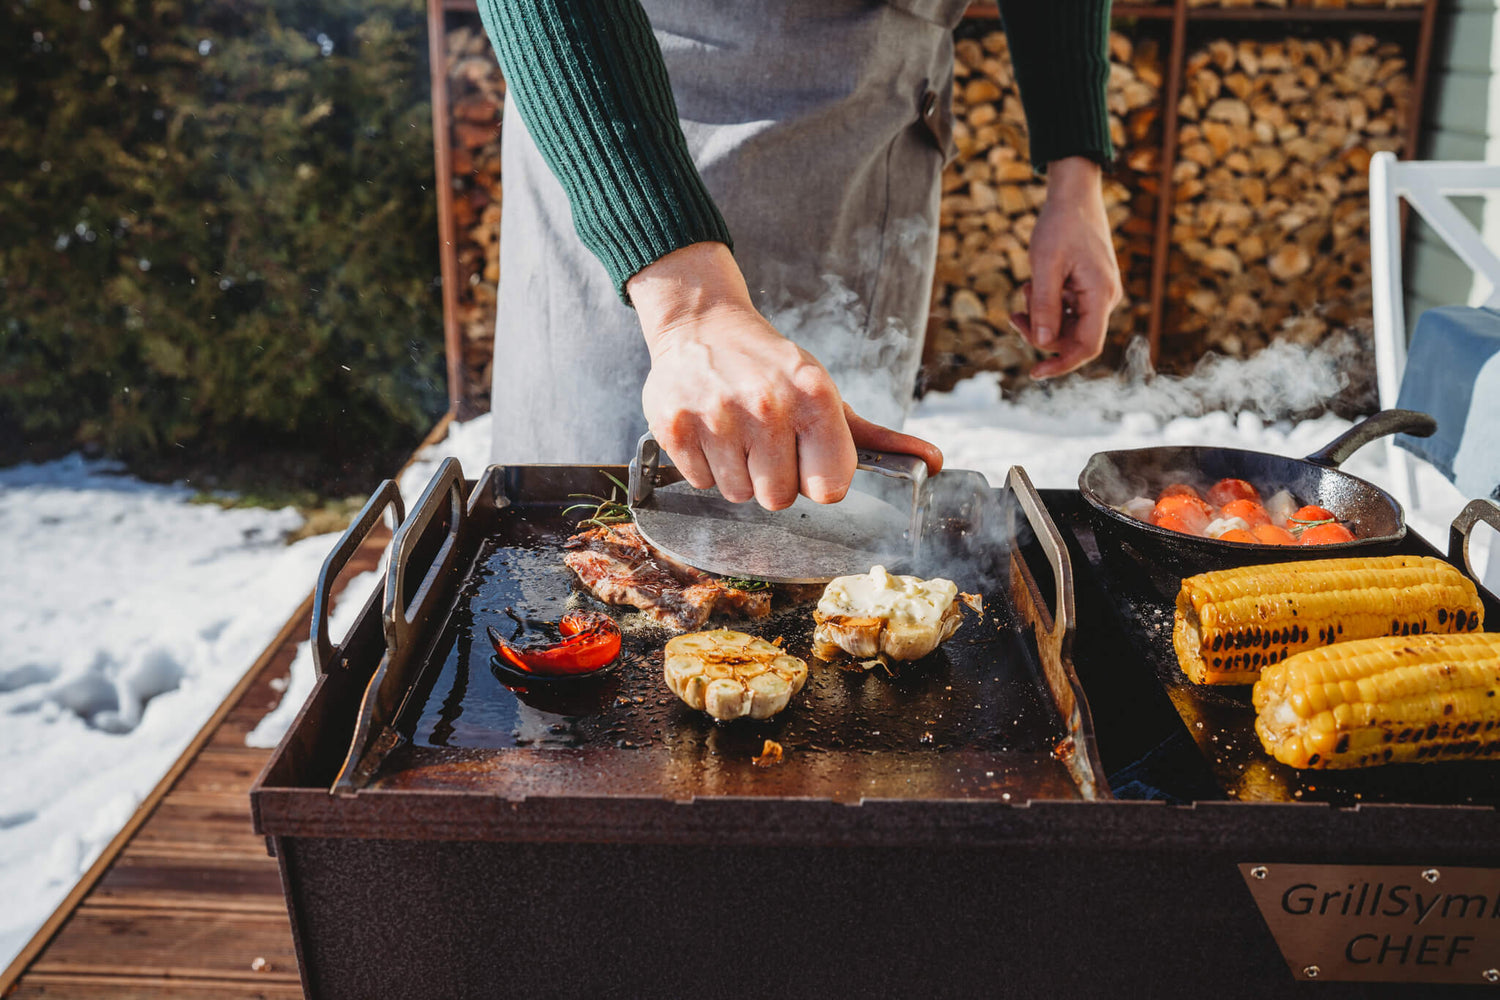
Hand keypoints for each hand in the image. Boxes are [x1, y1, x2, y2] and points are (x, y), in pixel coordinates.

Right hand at [629, 242, 941, 510]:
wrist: (703, 325)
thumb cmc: (774, 370)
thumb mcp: (828, 394)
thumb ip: (879, 438)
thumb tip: (934, 463)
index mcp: (814, 396)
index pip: (829, 488)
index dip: (817, 481)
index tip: (806, 458)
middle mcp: (767, 404)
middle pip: (779, 499)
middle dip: (774, 480)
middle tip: (765, 444)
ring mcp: (718, 415)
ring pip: (737, 494)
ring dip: (738, 473)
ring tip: (736, 433)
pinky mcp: (675, 425)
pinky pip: (700, 481)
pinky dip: (704, 465)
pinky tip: (709, 430)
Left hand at [1010, 156, 1123, 379]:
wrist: (1073, 196)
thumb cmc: (1060, 226)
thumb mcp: (1045, 265)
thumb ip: (1045, 305)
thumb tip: (1043, 342)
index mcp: (1100, 296)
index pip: (1087, 347)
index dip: (1061, 364)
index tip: (1034, 373)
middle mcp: (1105, 299)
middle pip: (1072, 339)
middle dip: (1040, 332)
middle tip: (1013, 316)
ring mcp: (1098, 295)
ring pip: (1066, 326)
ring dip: (1040, 316)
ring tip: (1026, 287)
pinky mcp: (1089, 289)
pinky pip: (1067, 310)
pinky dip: (1046, 305)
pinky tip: (1033, 284)